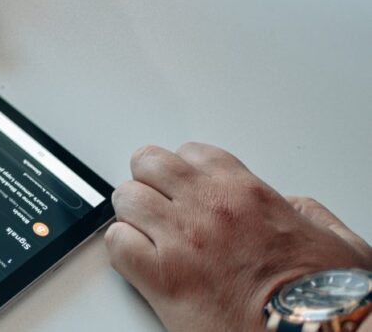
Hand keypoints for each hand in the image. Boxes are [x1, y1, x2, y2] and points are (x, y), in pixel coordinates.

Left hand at [106, 142, 371, 331]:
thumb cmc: (326, 298)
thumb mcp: (336, 241)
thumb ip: (306, 211)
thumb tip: (288, 205)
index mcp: (247, 193)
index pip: (193, 153)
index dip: (185, 170)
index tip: (187, 186)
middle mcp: (208, 206)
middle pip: (149, 163)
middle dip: (149, 180)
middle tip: (157, 203)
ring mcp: (180, 240)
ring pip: (126, 198)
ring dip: (132, 214)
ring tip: (146, 233)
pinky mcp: (160, 277)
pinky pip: (117, 243)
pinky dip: (122, 248)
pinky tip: (140, 259)